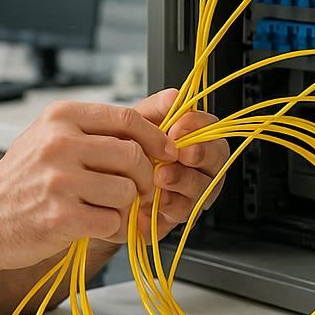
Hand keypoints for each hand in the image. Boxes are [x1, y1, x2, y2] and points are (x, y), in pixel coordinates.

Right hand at [0, 100, 178, 271]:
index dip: (156, 138)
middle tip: (135, 192)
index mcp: (59, 118)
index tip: (166, 153)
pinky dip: (111, 230)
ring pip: (127, 192)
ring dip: (124, 208)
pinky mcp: (62, 216)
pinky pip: (113, 222)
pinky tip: (92, 227)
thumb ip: (105, 126)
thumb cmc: (19, 183)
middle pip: (133, 156)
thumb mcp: (52, 140)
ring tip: (103, 210)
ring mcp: (59, 180)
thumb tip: (168, 103)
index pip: (127, 119)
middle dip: (144, 179)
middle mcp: (58, 143)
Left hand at [132, 88, 229, 239]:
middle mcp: (197, 169)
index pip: (212, 130)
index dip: (200, 127)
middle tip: (181, 153)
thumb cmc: (123, 149)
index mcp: (193, 141)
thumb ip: (156, 108)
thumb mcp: (137, 122)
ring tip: (160, 176)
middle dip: (200, 155)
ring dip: (183, 181)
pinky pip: (180, 215)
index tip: (179, 126)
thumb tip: (174, 96)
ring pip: (202, 190)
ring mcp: (188, 195)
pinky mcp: (173, 218)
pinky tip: (154, 200)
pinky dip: (168, 207)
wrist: (98, 182)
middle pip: (216, 161)